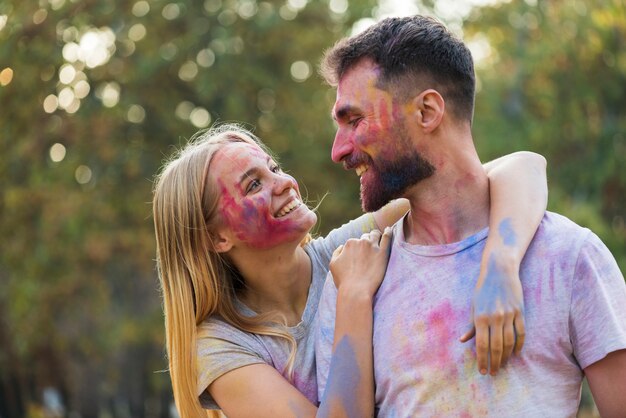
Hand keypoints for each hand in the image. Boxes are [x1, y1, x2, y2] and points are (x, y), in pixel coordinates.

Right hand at [329, 228, 392, 297]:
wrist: (356, 291)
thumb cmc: (344, 280)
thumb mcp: (333, 264)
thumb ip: (336, 252)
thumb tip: (342, 246)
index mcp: (349, 243)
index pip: (355, 241)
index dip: (357, 248)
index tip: (359, 255)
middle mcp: (361, 242)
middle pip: (365, 237)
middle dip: (366, 241)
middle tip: (368, 251)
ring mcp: (373, 247)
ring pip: (376, 234)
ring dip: (376, 235)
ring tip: (379, 238)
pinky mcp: (383, 253)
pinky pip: (387, 238)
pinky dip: (388, 232)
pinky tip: (389, 230)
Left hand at [459, 254, 524, 375]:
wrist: (500, 271)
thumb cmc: (483, 289)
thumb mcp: (474, 306)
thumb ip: (471, 325)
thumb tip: (463, 341)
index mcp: (480, 317)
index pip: (481, 344)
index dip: (482, 360)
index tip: (482, 370)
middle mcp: (495, 318)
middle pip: (496, 347)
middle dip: (495, 362)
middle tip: (493, 372)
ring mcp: (509, 315)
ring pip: (510, 342)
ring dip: (507, 357)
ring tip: (503, 365)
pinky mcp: (520, 312)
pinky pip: (521, 333)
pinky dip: (519, 345)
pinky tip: (515, 353)